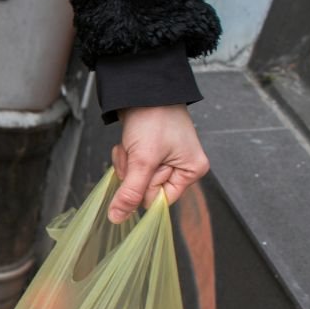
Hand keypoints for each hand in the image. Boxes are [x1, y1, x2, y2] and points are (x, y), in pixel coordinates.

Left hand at [107, 105, 208, 223]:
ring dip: (126, 163)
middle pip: (145, 189)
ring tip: (133, 144)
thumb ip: (130, 192)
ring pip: (134, 178)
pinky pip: (131, 166)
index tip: (142, 169)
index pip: (160, 200)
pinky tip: (128, 142)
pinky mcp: (149, 152)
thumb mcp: (143, 160)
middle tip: (136, 151)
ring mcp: (164, 159)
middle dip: (133, 172)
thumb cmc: (154, 118)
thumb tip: (118, 218)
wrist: (142, 90)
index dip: (144, 189)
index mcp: (191, 171)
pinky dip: (125, 155)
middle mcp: (181, 167)